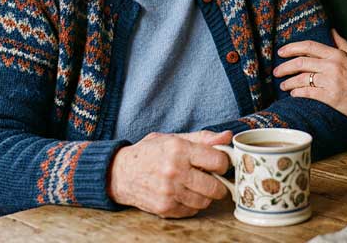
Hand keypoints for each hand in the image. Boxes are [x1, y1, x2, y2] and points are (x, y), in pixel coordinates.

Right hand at [107, 130, 231, 217]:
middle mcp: (174, 171)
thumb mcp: (173, 138)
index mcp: (178, 149)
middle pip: (215, 187)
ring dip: (205, 195)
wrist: (119, 173)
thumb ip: (202, 138)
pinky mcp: (164, 208)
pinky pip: (191, 211)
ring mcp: (169, 192)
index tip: (218, 164)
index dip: (222, 163)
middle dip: (218, 184)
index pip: (218, 161)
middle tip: (211, 179)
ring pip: (205, 201)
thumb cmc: (149, 153)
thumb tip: (227, 137)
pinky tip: (184, 194)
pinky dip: (192, 204)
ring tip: (196, 186)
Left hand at [275, 30, 346, 122]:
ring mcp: (331, 81)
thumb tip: (332, 31)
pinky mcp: (330, 97)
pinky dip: (297, 93)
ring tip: (283, 85)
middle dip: (285, 67)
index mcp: (337, 55)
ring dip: (289, 82)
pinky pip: (308, 93)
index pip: (309, 46)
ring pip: (302, 79)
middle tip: (277, 71)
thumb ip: (342, 44)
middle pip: (301, 62)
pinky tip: (294, 94)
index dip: (292, 48)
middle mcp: (332, 66)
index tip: (281, 52)